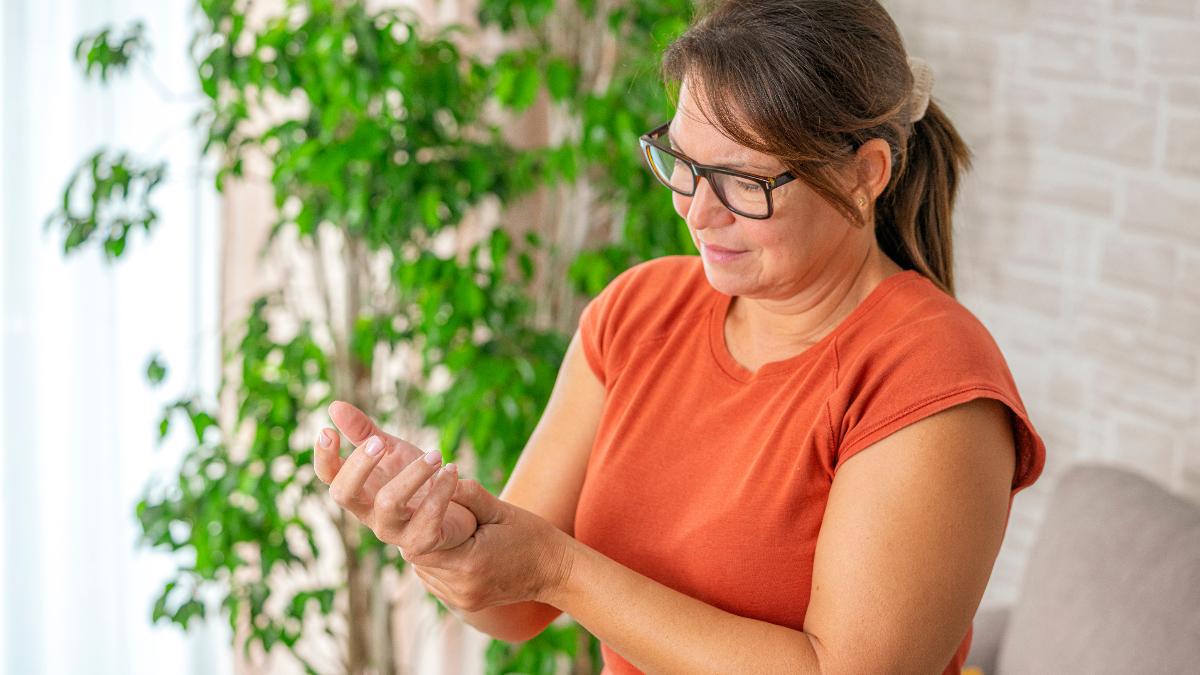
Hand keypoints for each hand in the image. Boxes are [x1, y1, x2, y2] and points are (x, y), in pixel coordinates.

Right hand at [314, 401, 477, 550]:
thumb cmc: (416, 480)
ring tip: (436, 453)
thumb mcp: (392, 450)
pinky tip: (452, 470)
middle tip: (380, 441)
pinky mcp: (421, 541)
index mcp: (360, 491)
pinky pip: (428, 515)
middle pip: (344, 494)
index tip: (328, 431)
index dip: (324, 457)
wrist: (455, 510)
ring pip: (388, 503)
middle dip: (359, 465)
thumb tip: (334, 405)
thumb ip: (364, 432)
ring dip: (414, 473)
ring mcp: (393, 531)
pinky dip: (442, 489)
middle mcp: (369, 514)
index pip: (329, 477)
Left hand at [407, 479, 575, 613]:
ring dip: (426, 549)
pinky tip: (449, 548)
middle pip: (417, 560)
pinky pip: (435, 582)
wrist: (554, 572)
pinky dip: (436, 564)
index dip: (417, 523)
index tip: (423, 504)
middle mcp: (461, 587)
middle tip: (425, 511)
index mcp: (469, 563)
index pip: (419, 544)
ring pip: (423, 572)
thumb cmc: (531, 536)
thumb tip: (442, 475)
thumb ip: (470, 494)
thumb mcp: (502, 509)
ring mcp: (462, 600)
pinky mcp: (464, 604)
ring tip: (438, 528)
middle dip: (419, 533)